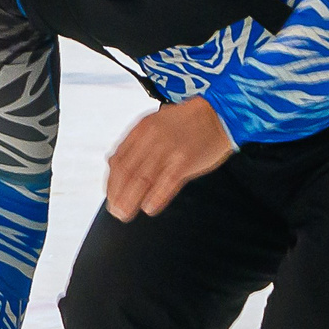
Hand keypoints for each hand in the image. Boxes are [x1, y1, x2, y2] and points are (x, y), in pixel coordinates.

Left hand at [104, 97, 235, 219]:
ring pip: (143, 179)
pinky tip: (149, 208)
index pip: (119, 159)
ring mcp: (169, 149)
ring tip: (125, 214)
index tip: (110, 196)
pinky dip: (155, 198)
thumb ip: (135, 142)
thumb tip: (112, 164)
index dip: (112, 181)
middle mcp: (152, 138)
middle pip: (128, 171)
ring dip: (130, 200)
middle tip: (115, 211)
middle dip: (118, 194)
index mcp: (142, 128)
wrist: (219, 113)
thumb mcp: (156, 123)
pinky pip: (166, 183)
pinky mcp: (186, 160)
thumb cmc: (186, 123)